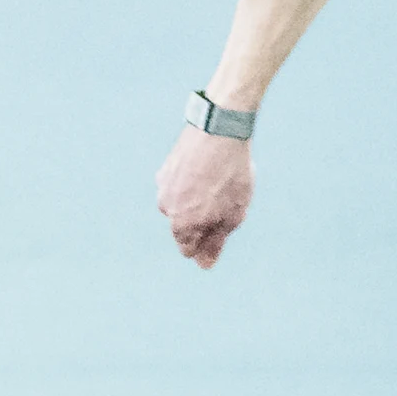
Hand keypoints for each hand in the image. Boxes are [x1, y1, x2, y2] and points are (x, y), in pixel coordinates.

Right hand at [157, 126, 253, 268]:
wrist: (219, 131)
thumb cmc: (230, 177)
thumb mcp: (232, 215)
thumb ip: (215, 242)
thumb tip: (204, 264)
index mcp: (182, 225)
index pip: (188, 250)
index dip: (208, 242)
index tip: (223, 225)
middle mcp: (166, 209)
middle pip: (184, 227)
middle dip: (202, 220)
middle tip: (226, 201)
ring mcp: (163, 187)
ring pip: (181, 204)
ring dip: (196, 200)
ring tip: (219, 181)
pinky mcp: (166, 168)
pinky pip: (179, 184)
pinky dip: (192, 181)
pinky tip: (209, 168)